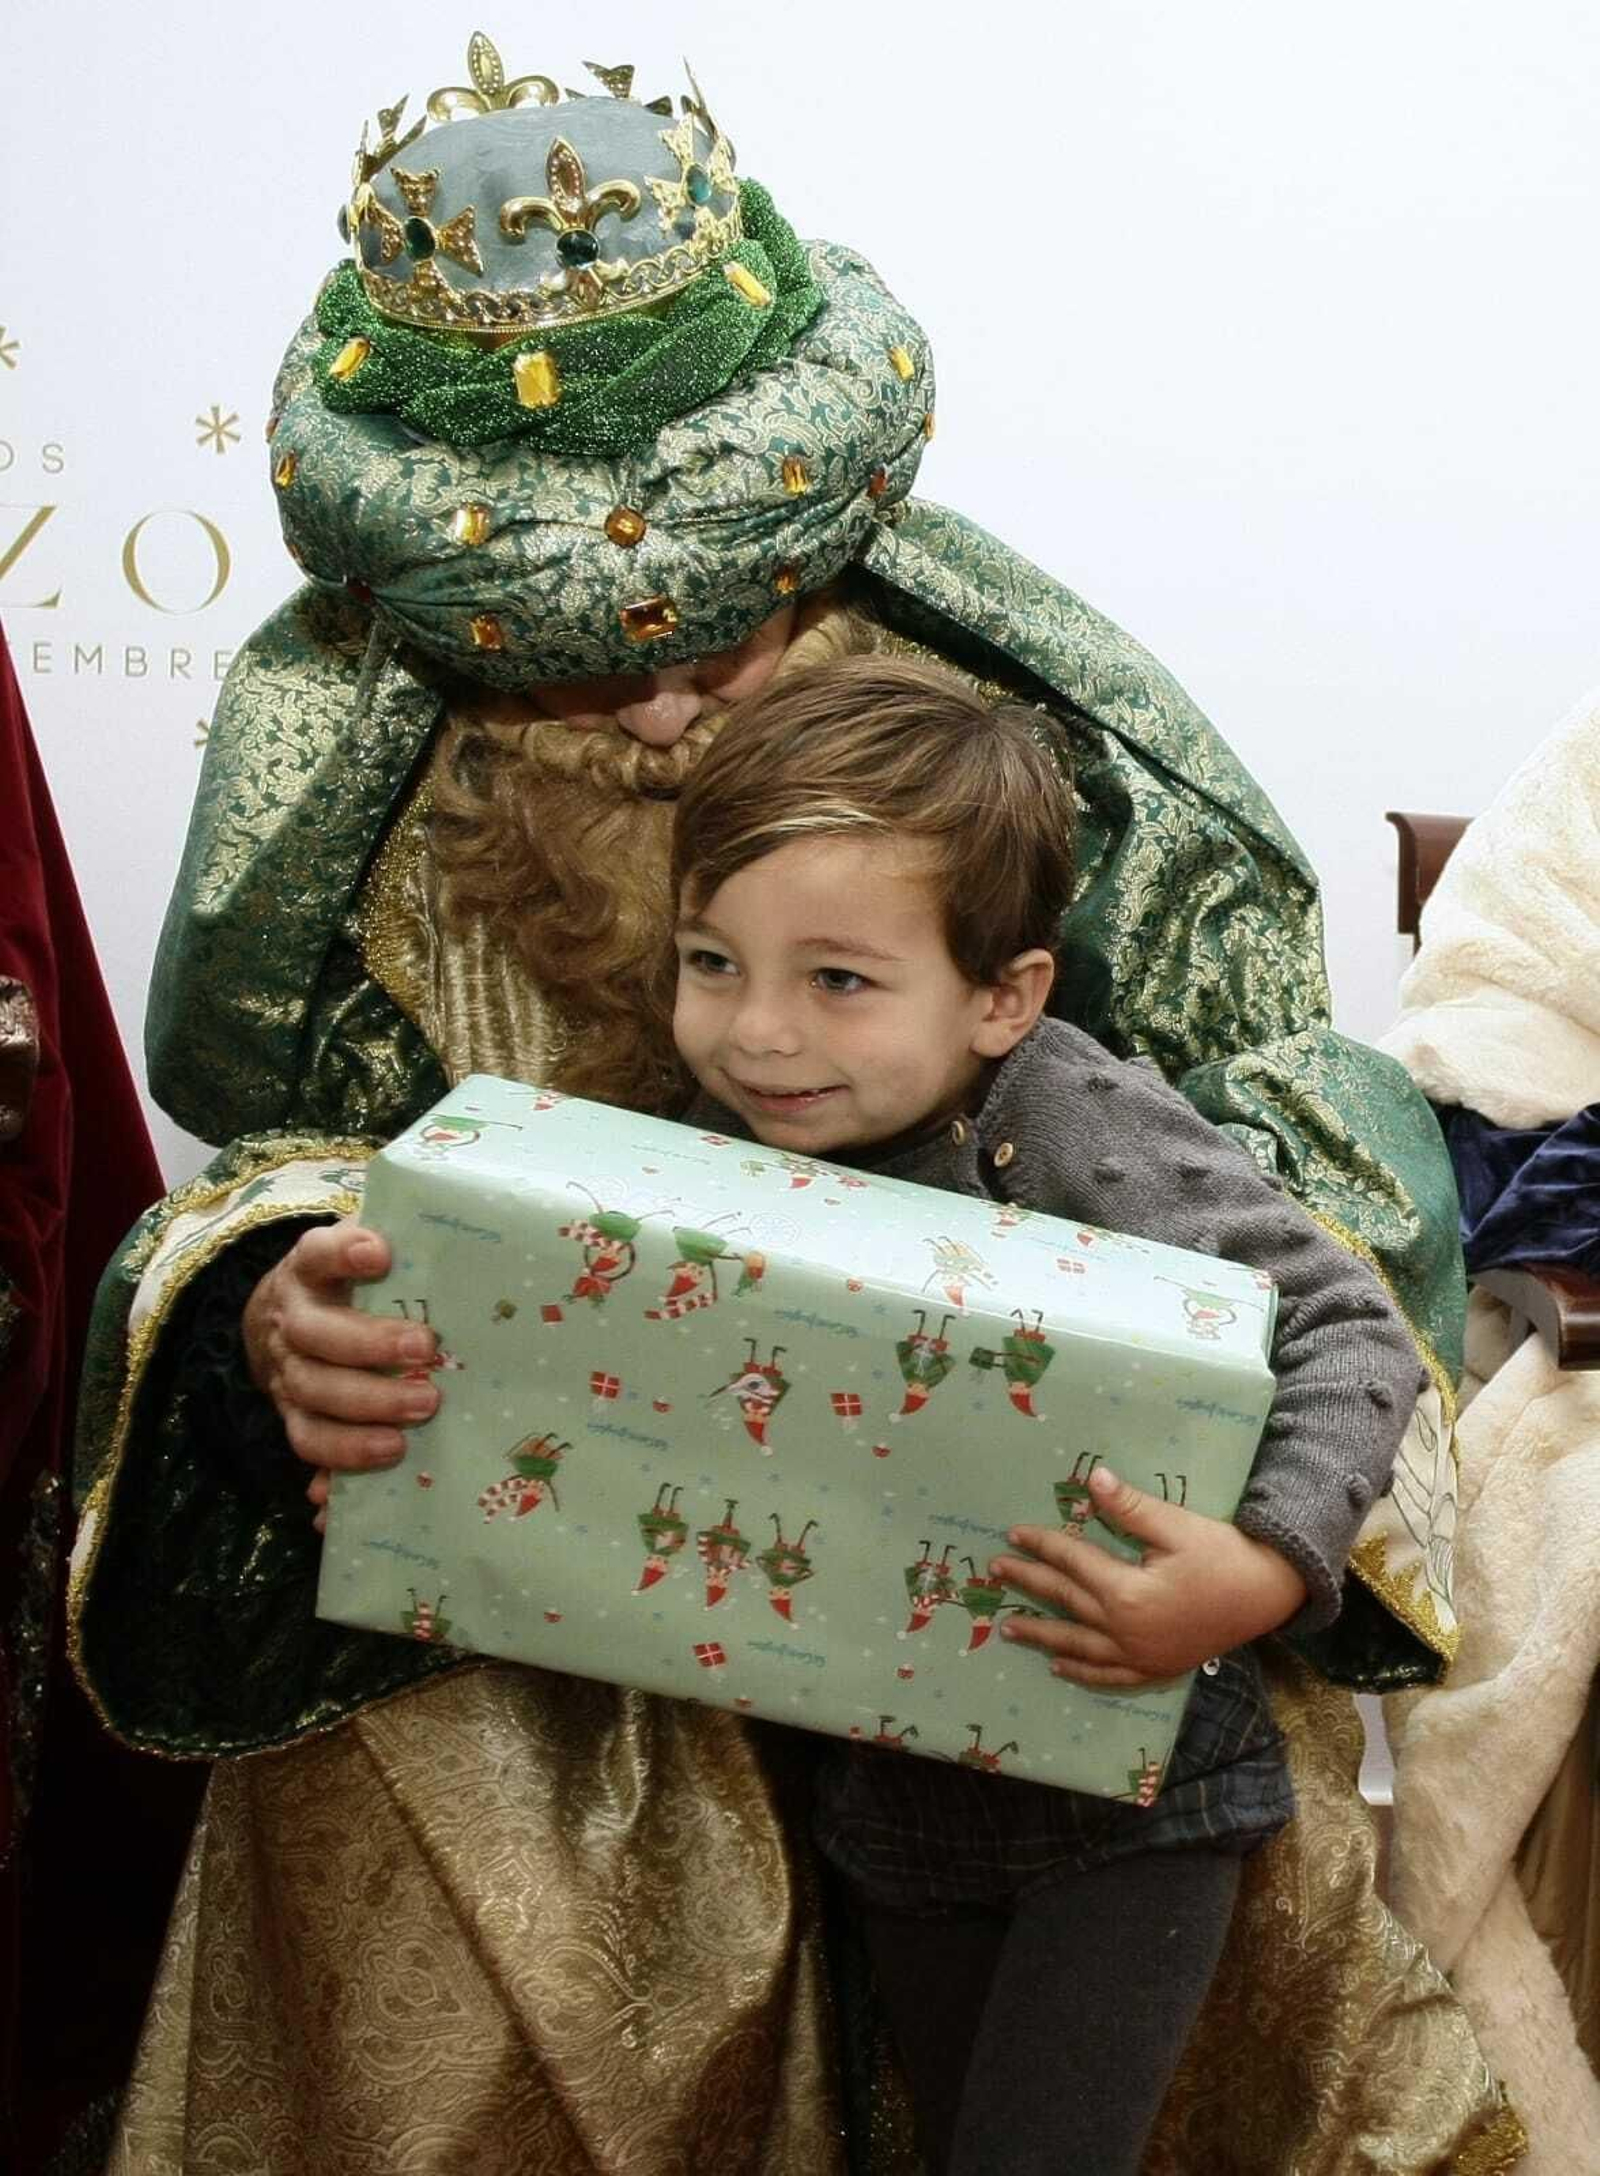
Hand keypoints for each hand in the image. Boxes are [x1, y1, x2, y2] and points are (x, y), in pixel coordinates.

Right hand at [243, 1222, 438, 1530]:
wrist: (281, 1318)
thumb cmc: (349, 1283)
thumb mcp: (363, 1252)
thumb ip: (403, 1248)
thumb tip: (474, 1253)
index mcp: (310, 1271)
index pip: (317, 1253)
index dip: (343, 1254)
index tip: (379, 1255)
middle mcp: (291, 1320)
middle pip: (316, 1334)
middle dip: (369, 1345)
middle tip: (426, 1351)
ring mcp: (287, 1372)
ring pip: (313, 1395)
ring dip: (362, 1412)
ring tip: (413, 1421)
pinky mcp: (294, 1415)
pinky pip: (309, 1443)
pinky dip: (338, 1460)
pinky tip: (378, 1466)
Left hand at [990, 1464, 1307, 1689]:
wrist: (1268, 1596)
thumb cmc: (1222, 1555)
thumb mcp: (1175, 1525)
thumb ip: (1130, 1508)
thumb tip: (1092, 1479)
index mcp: (1126, 1593)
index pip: (1072, 1563)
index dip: (1041, 1545)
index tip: (1013, 1534)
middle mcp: (1124, 1631)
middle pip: (1066, 1602)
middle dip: (1029, 1585)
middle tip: (996, 1573)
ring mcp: (1139, 1656)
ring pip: (1077, 1645)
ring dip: (1042, 1635)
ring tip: (1009, 1629)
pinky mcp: (1156, 1668)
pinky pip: (1109, 1676)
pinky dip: (1081, 1671)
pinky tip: (1060, 1667)